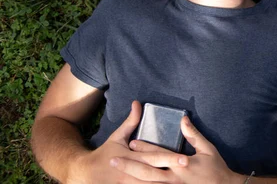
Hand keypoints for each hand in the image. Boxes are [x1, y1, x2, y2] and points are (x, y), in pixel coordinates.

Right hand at [68, 101, 188, 183]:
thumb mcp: (117, 136)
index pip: (154, 157)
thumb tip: (138, 103)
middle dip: (172, 173)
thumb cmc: (105, 153)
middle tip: (189, 169)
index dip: (170, 158)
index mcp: (131, 157)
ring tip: (184, 183)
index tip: (186, 159)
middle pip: (155, 174)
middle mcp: (132, 173)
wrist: (86, 174)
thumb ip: (131, 122)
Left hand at [125, 116, 244, 183]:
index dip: (144, 148)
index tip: (131, 142)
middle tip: (113, 160)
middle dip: (129, 166)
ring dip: (131, 178)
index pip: (159, 155)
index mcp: (181, 165)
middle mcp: (173, 178)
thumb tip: (183, 119)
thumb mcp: (207, 149)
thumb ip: (193, 135)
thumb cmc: (216, 169)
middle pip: (147, 172)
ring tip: (118, 172)